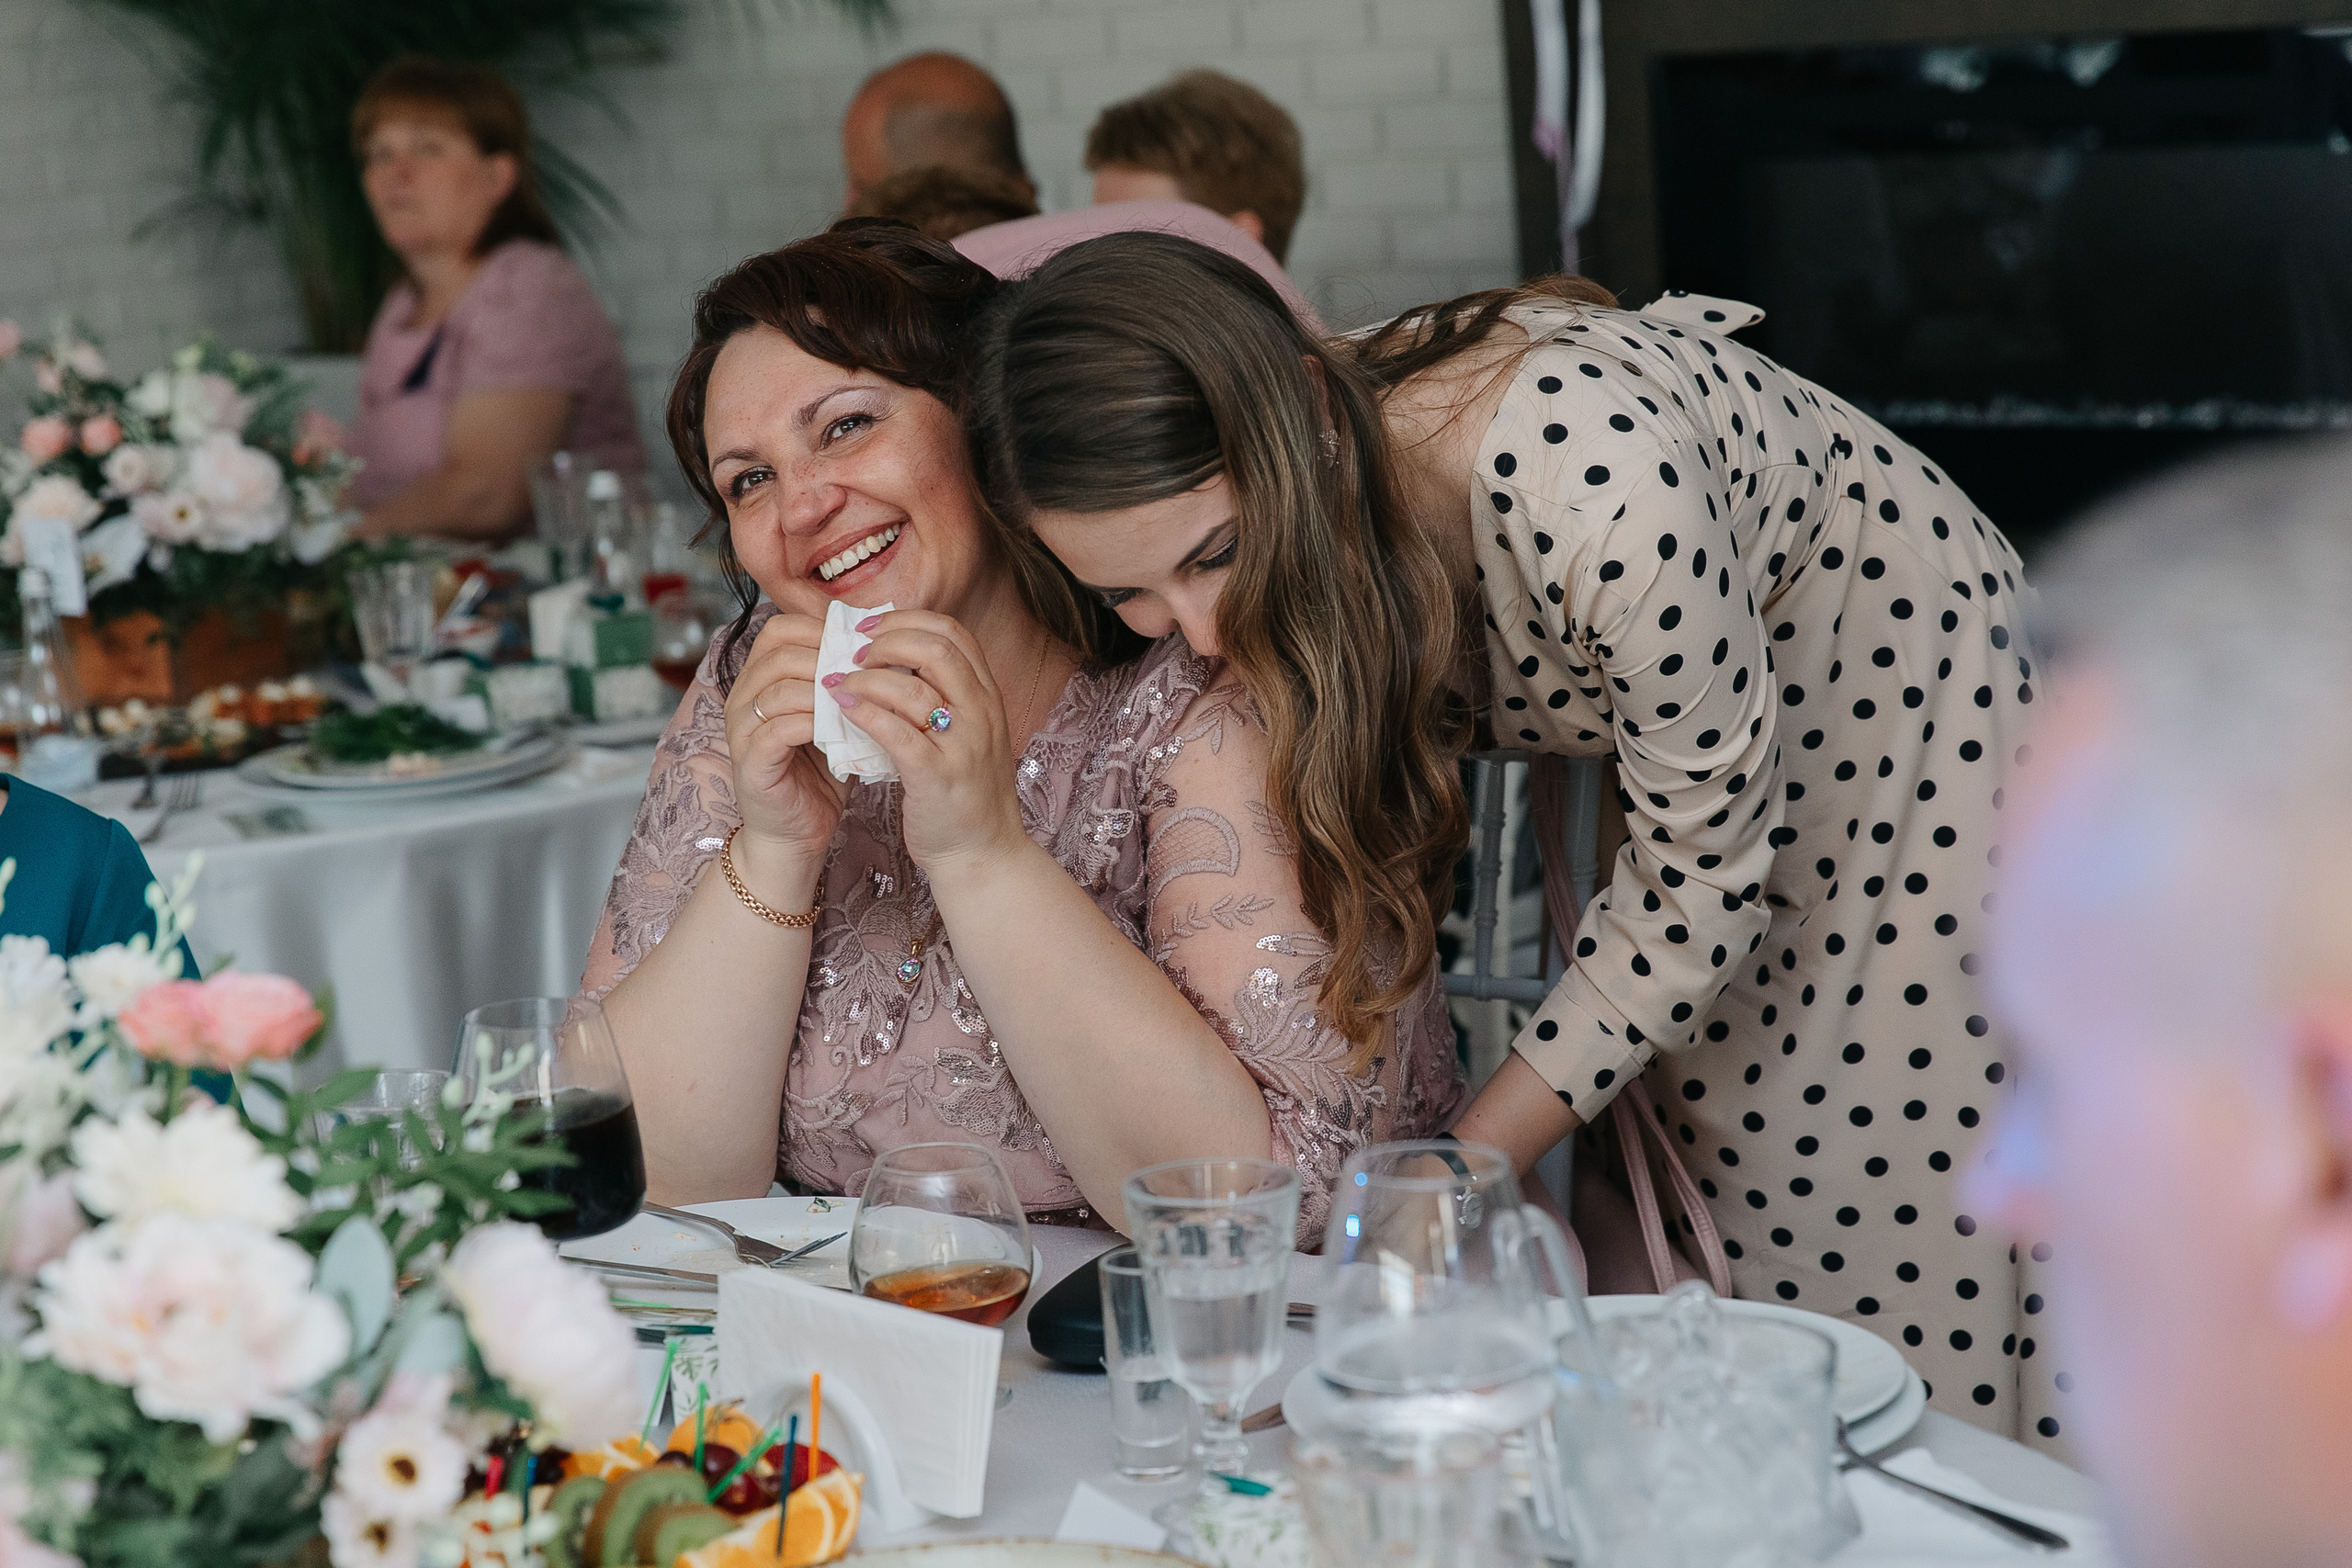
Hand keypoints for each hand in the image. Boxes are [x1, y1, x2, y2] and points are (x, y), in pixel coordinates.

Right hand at [726, 612, 848, 860]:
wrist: (797, 833)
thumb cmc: (818, 772)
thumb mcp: (834, 717)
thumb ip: (843, 683)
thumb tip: (880, 643)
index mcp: (759, 679)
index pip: (780, 630)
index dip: (822, 629)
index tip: (864, 645)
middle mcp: (741, 698)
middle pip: (780, 654)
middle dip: (829, 659)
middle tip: (868, 672)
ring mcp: (741, 730)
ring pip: (779, 689)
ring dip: (825, 692)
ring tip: (861, 700)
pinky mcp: (750, 762)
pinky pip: (779, 730)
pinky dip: (815, 724)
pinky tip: (844, 730)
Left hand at [825, 609, 1029, 875]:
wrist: (983, 855)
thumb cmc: (964, 794)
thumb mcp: (966, 735)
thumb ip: (943, 698)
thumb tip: (893, 659)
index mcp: (987, 697)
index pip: (952, 632)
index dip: (906, 621)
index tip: (869, 629)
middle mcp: (981, 714)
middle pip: (936, 647)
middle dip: (885, 640)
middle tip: (850, 653)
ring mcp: (962, 745)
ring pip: (913, 687)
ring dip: (865, 678)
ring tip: (836, 682)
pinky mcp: (937, 777)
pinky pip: (896, 732)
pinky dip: (864, 714)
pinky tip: (841, 710)